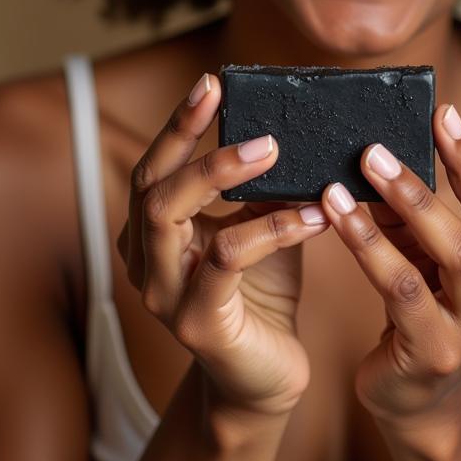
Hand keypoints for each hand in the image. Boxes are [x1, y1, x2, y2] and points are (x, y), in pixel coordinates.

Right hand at [116, 73, 329, 417]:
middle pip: (150, 185)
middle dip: (185, 137)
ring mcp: (166, 293)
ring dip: (219, 173)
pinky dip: (271, 228)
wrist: (265, 378)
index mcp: (155, 233)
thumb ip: (260, 185)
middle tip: (226, 101)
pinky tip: (312, 214)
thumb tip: (290, 127)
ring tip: (269, 149)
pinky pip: (227, 259)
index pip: (155, 167)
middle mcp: (148, 260)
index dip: (178, 124)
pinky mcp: (198, 321)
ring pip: (170, 216)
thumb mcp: (259, 224)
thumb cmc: (261, 292)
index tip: (210, 82)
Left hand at [318, 102, 460, 422]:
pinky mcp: (436, 353)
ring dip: (406, 204)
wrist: (415, 396)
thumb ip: (412, 213)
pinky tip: (339, 215)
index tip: (444, 113)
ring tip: (363, 167)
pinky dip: (370, 246)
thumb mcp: (424, 256)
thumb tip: (379, 150)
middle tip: (387, 143)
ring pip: (452, 255)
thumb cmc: (421, 308)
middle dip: (443, 174)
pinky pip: (403, 290)